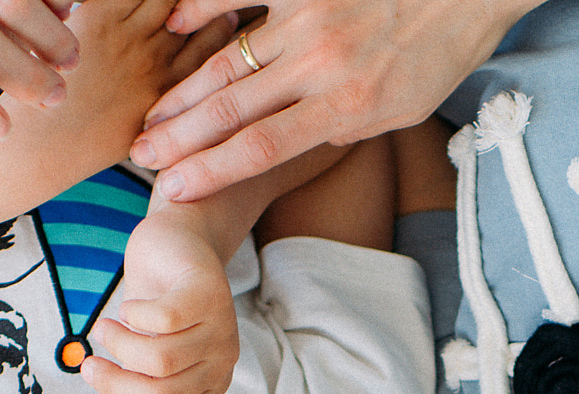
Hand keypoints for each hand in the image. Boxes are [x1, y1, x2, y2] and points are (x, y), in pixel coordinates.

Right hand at [82, 215, 241, 393]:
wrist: (178, 245)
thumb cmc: (158, 306)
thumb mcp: (149, 355)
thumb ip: (143, 390)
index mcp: (209, 387)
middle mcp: (221, 363)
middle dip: (115, 385)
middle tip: (88, 365)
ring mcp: (220, 329)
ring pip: (159, 362)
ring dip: (118, 346)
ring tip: (103, 329)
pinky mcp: (209, 293)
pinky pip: (162, 320)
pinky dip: (132, 316)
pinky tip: (128, 308)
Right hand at [130, 0, 540, 201]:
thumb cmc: (438, 53)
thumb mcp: (400, 111)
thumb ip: (343, 128)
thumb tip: (296, 141)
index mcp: (344, 107)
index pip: (261, 149)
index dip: (210, 172)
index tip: (174, 190)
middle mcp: (318, 65)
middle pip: (230, 110)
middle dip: (179, 139)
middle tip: (140, 157)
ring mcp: (306, 18)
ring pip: (228, 61)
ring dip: (183, 92)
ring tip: (152, 116)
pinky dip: (202, 9)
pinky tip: (173, 28)